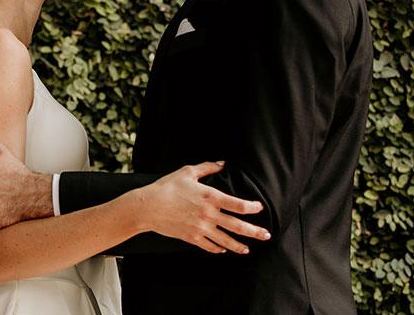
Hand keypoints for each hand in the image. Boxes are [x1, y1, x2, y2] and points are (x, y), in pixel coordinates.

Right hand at [137, 161, 269, 253]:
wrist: (148, 206)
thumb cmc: (167, 187)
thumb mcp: (187, 172)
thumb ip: (207, 167)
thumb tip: (223, 163)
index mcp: (210, 197)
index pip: (238, 205)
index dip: (252, 207)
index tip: (259, 208)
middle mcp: (209, 214)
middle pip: (238, 226)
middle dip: (254, 232)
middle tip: (266, 235)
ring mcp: (201, 228)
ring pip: (226, 240)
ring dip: (239, 246)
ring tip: (247, 249)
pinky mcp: (191, 237)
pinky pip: (209, 246)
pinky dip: (218, 249)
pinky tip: (223, 249)